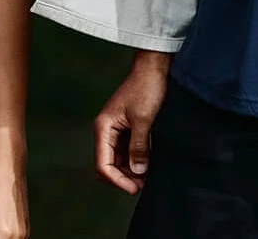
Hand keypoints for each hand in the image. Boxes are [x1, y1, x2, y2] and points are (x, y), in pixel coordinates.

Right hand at [92, 50, 169, 193]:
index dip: (117, 180)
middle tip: (143, 185)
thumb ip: (139, 148)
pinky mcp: (127, 129)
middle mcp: (106, 130)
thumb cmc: (147, 88)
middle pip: (107, 165)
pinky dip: (135, 161)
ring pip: (117, 160)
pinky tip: (148, 165)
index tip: (135, 189)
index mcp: (103, 127)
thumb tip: (136, 173)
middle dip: (122, 178)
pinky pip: (127, 152)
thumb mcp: (144, 120)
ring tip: (148, 177)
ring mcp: (116, 130)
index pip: (102, 164)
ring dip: (130, 171)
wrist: (154, 68)